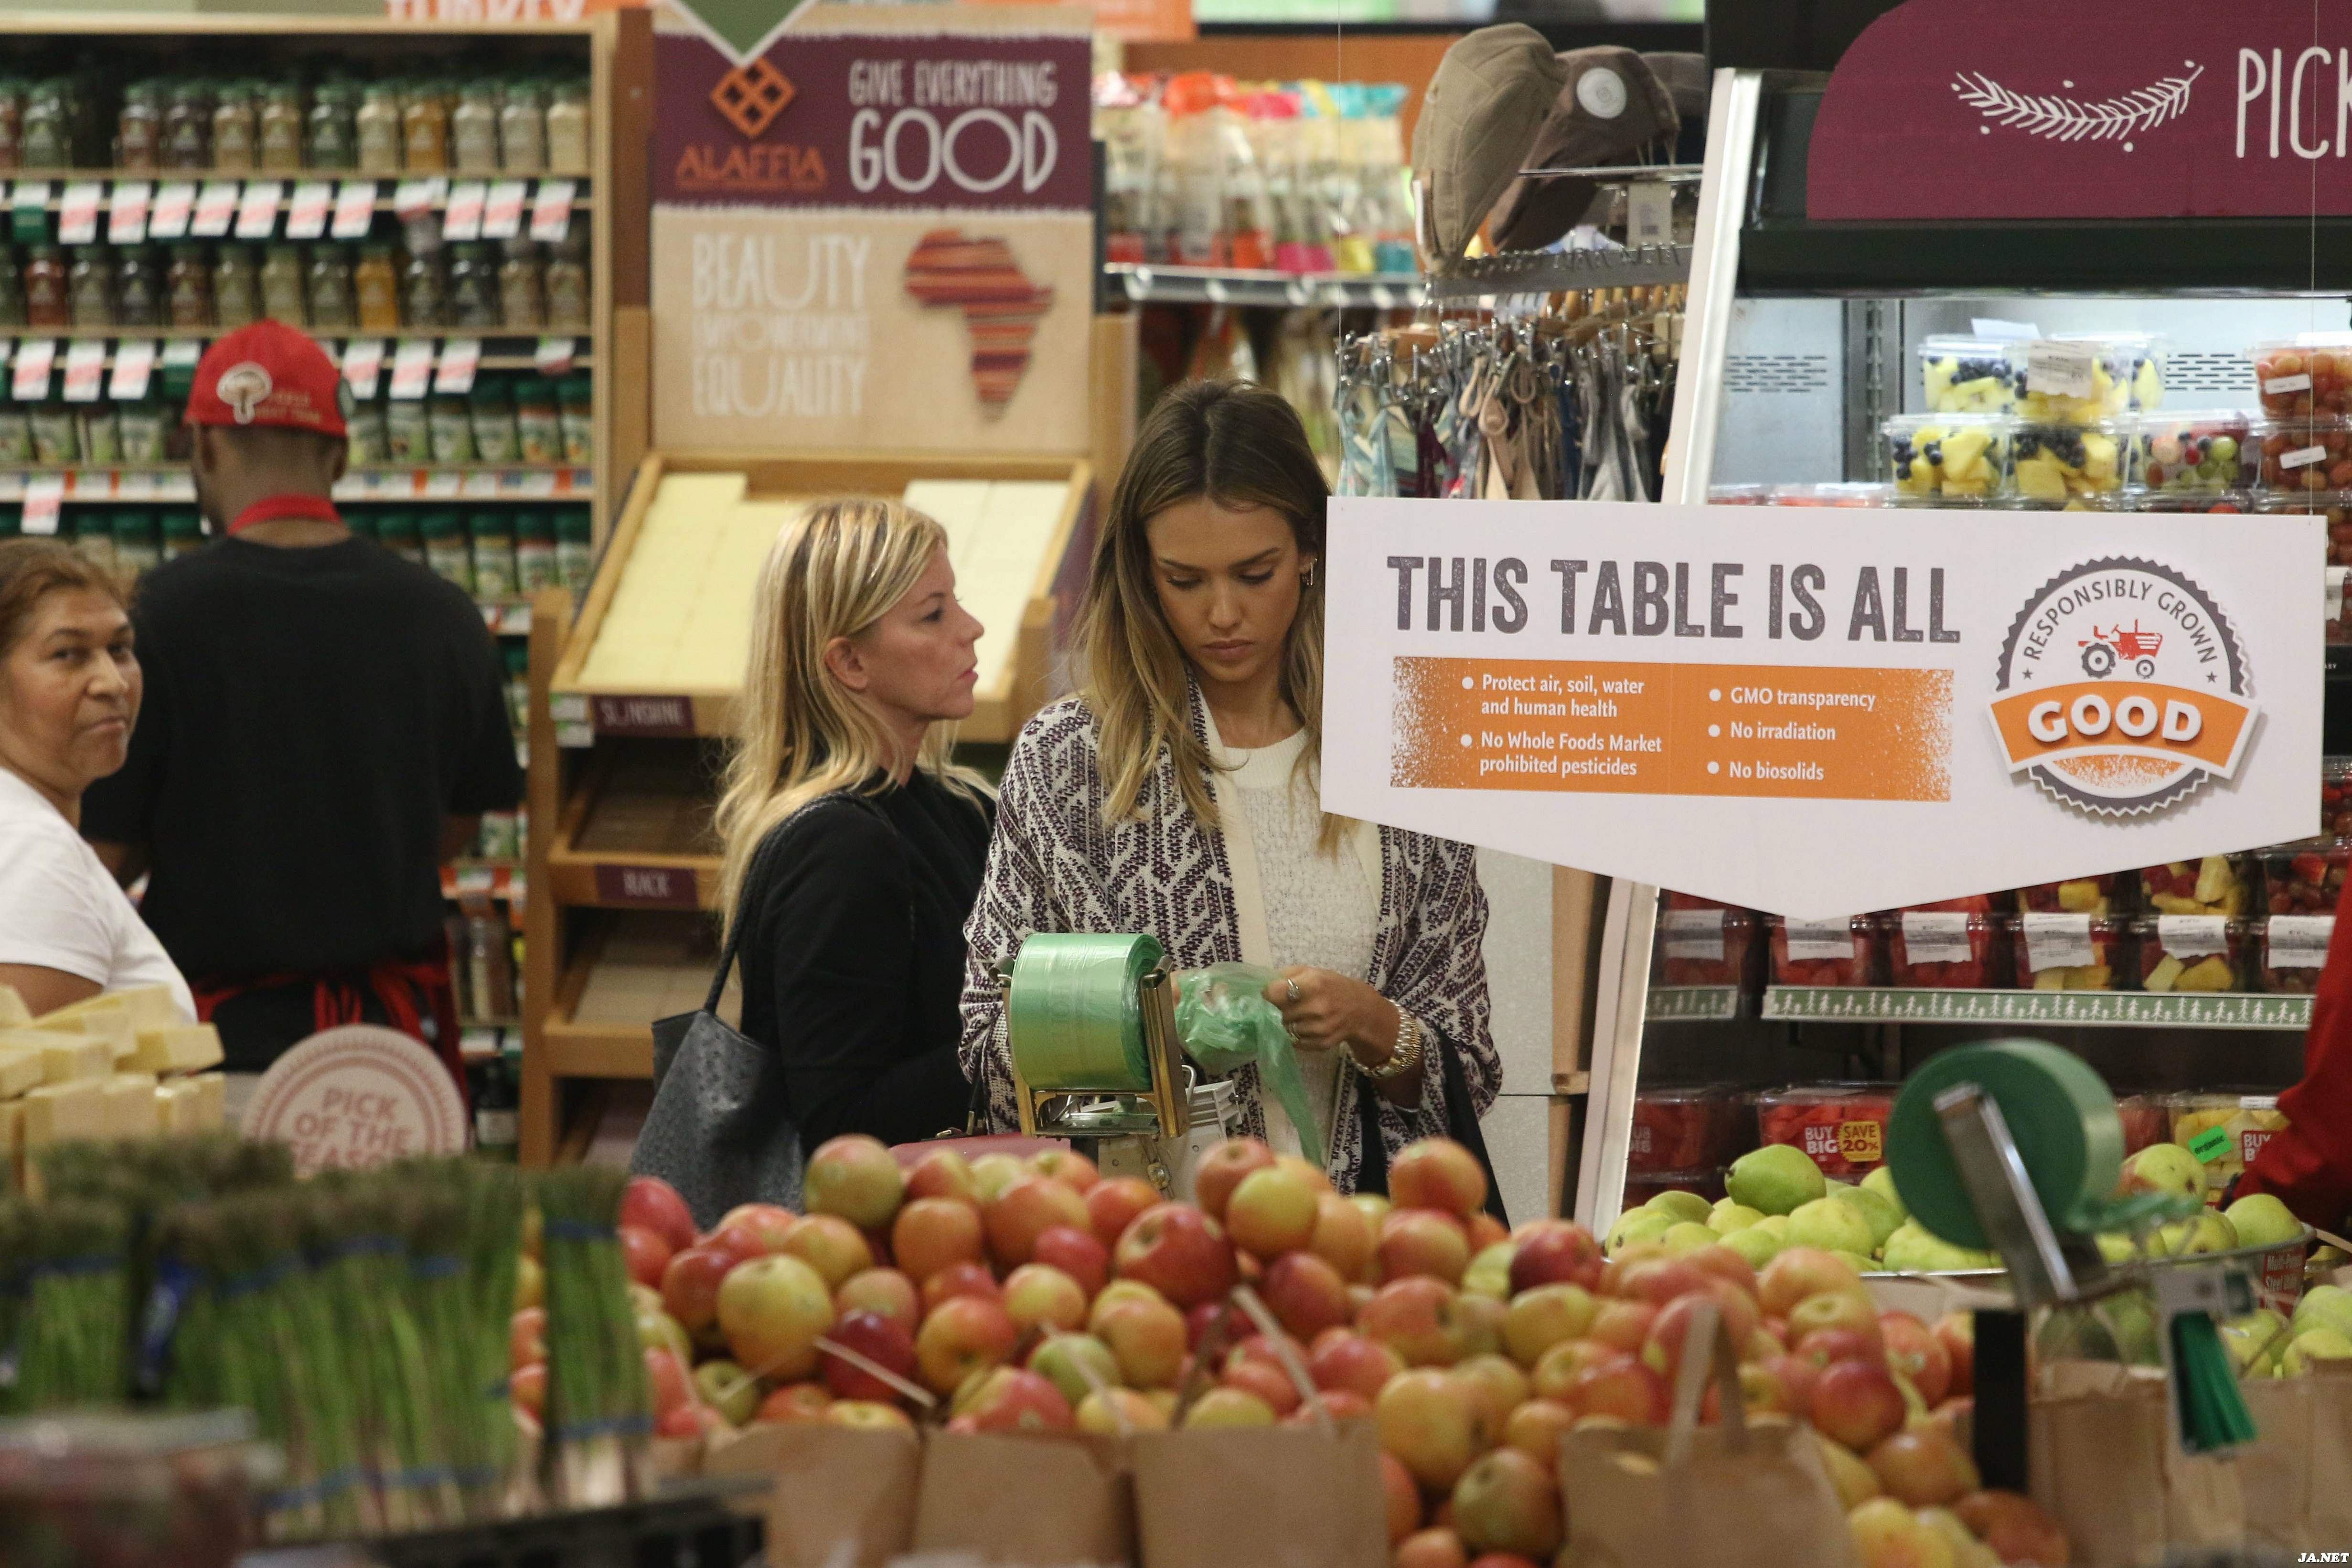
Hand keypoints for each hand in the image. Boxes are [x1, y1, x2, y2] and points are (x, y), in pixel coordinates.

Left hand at [1264, 966, 1399, 1058]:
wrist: (1360, 1009)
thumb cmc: (1332, 986)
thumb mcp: (1312, 971)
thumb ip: (1286, 975)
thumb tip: (1262, 984)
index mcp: (1313, 984)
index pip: (1274, 993)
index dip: (1268, 993)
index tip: (1270, 993)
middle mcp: (1317, 1007)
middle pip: (1278, 1012)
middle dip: (1279, 1009)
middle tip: (1288, 1004)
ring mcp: (1319, 1029)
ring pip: (1285, 1028)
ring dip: (1287, 1022)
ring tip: (1299, 1015)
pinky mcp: (1321, 1044)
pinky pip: (1295, 1041)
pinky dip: (1296, 1035)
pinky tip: (1306, 1026)